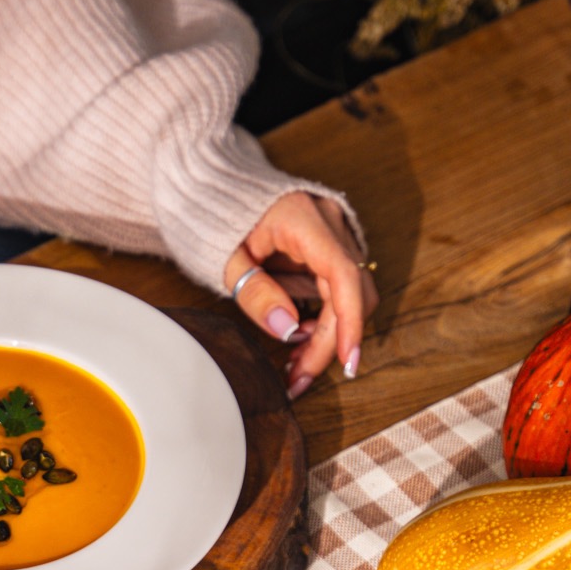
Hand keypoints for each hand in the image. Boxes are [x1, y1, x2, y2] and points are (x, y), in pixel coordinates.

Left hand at [225, 193, 376, 398]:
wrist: (218, 189)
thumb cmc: (220, 221)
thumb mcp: (227, 261)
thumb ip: (255, 293)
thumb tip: (289, 330)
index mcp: (304, 219)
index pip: (342, 274)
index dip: (349, 321)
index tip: (347, 362)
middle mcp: (331, 222)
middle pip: (352, 292)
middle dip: (329, 343)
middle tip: (297, 380)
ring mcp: (336, 233)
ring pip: (352, 296)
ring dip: (328, 337)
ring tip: (294, 368)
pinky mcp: (332, 247)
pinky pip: (340, 290)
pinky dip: (324, 321)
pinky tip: (299, 343)